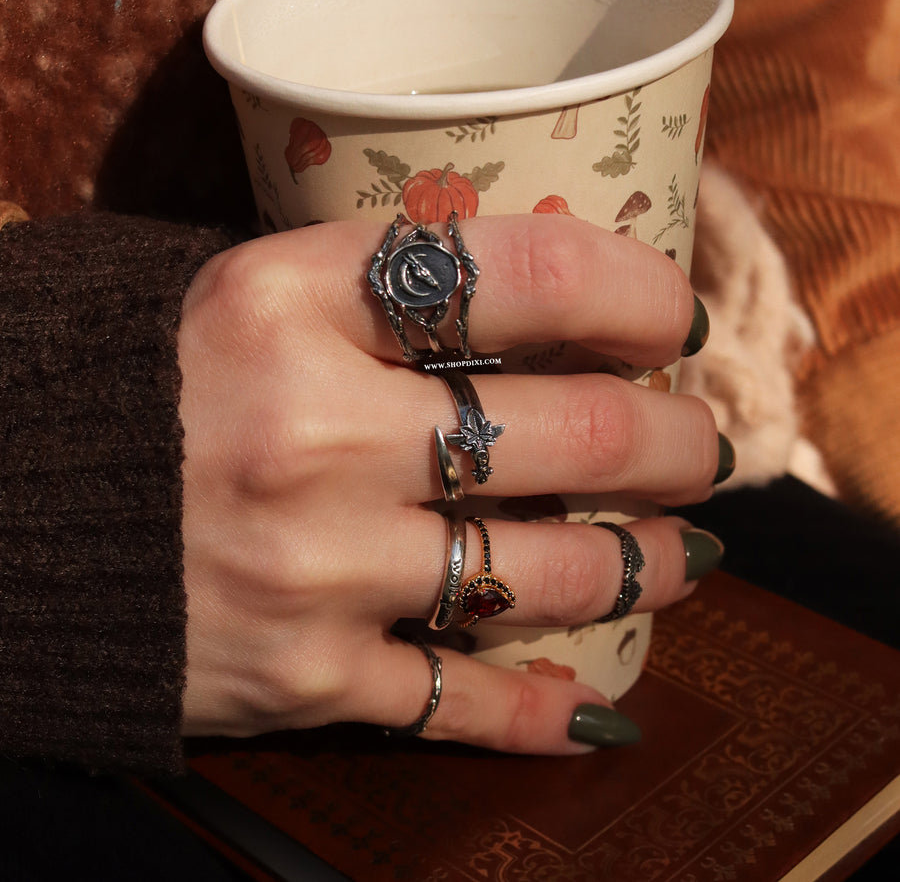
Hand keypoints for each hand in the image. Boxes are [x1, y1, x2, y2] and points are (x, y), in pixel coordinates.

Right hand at [177, 214, 723, 752]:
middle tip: (703, 443)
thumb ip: (381, 295)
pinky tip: (596, 708)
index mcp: (286, 305)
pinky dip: (538, 712)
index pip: (520, 271)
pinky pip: (451, 705)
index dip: (631, 287)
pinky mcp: (295, 676)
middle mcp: (310, 435)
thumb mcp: (242, 299)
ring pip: (543, 574)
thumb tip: (544, 307)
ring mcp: (311, 571)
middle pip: (570, 433)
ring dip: (643, 562)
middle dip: (672, 439)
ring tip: (685, 553)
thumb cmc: (128, 388)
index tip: (671, 317)